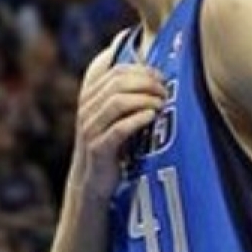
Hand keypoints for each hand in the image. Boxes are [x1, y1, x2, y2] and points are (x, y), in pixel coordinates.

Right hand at [70, 64, 165, 201]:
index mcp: (90, 97)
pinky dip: (138, 119)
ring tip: (161, 105)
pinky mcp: (98, 148)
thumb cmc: (110, 144)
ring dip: (145, 100)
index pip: (117, 71)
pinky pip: (119, 128)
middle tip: (165, 92)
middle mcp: (87, 109)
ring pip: (118, 102)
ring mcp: (90, 128)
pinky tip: (152, 117)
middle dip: (147, 84)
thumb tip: (154, 75)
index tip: (162, 78)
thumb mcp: (113, 116)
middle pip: (118, 83)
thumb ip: (125, 95)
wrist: (93, 180)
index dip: (143, 71)